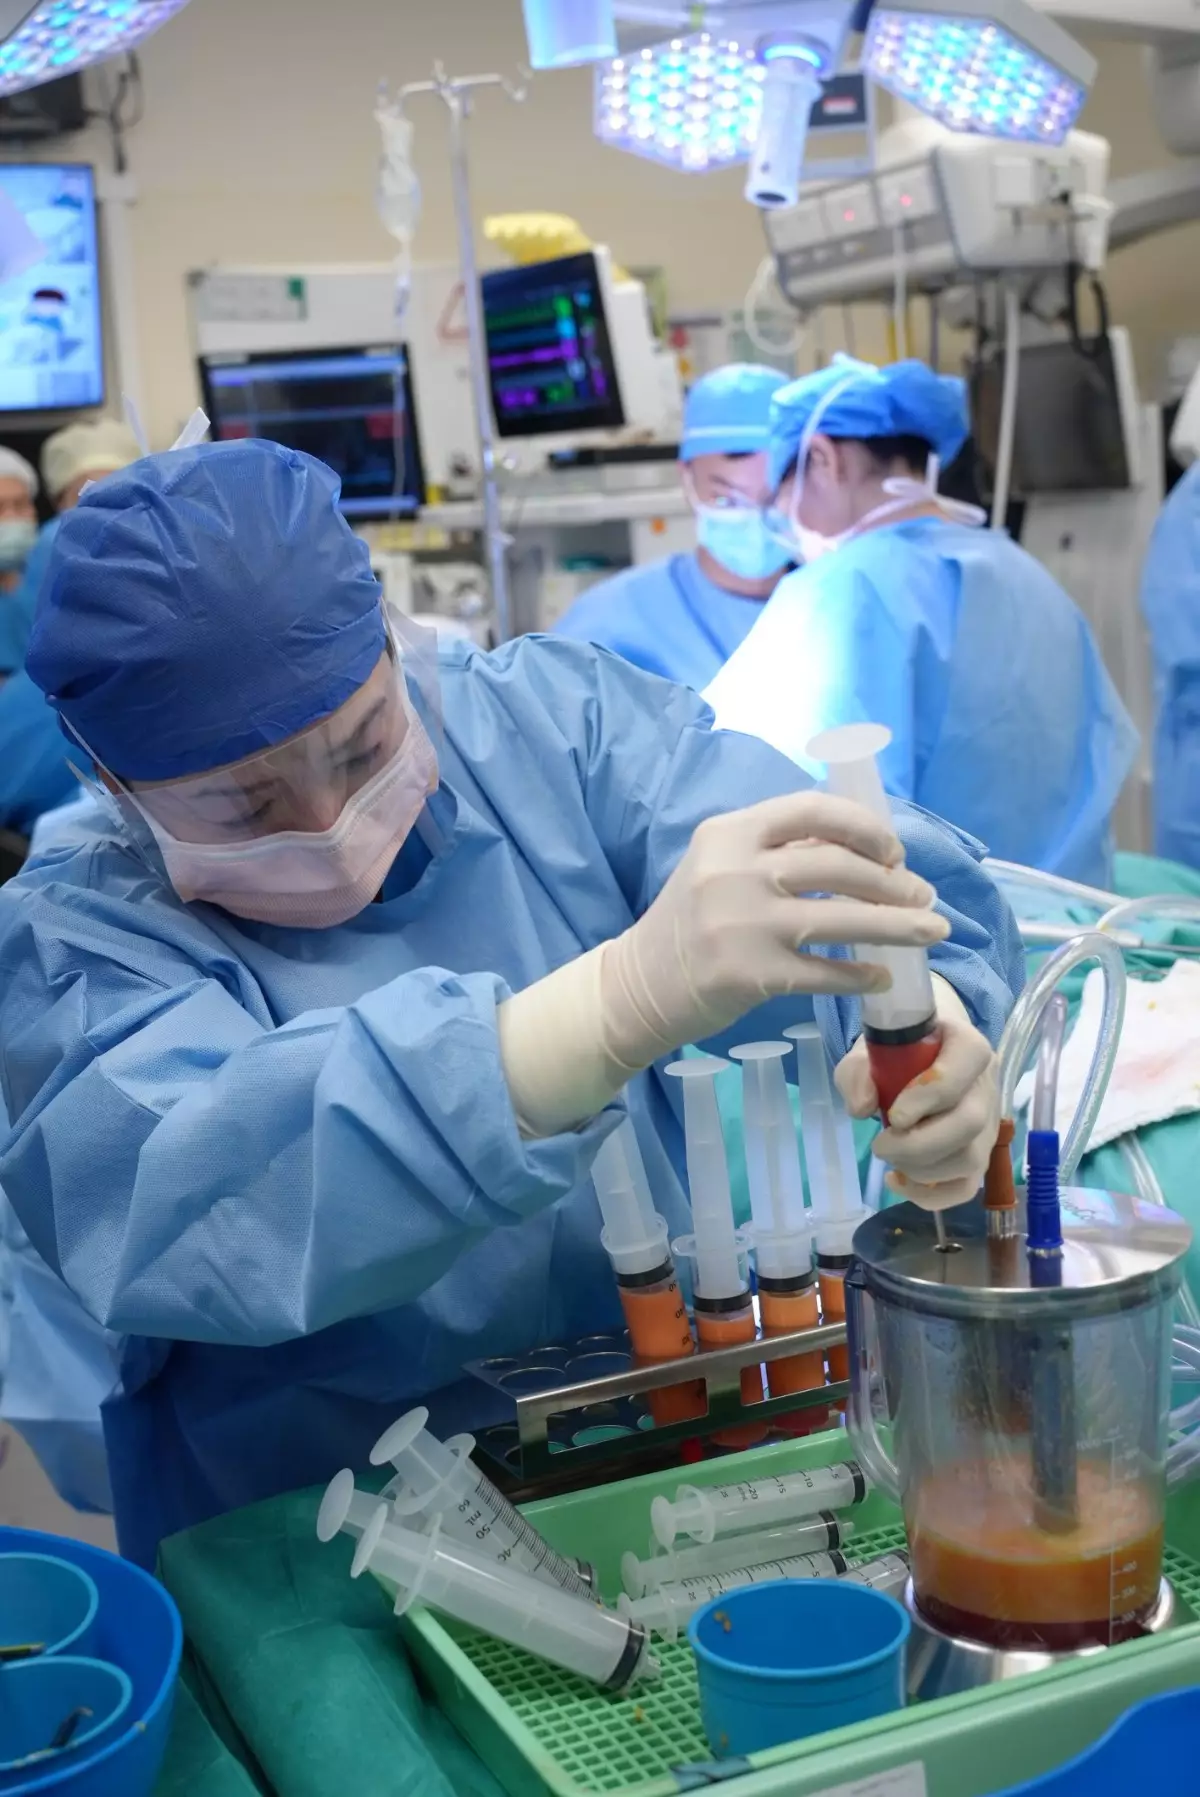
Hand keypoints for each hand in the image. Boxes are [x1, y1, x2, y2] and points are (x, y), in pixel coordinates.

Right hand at [600, 790, 949, 1073]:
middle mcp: (735, 871)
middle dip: (893, 882)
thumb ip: (775, 851)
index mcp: (729, 833)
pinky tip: (882, 977)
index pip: (811, 811)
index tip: (893, 851)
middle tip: (923, 897)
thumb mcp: (718, 866)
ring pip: (842, 918)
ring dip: (898, 926)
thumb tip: (859, 848)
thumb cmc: (690, 922)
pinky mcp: (751, 975)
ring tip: (931, 932)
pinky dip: (861, 975)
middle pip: (838, 866)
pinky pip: (825, 973)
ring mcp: (743, 924)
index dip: (864, 827)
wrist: (638, 985)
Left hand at [836, 1010, 999, 1210]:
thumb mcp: (867, 1049)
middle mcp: (986, 1084)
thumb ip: (857, 1072)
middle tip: (881, 1144)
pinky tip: (898, 1181)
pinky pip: (966, 1187)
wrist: (923, 1056)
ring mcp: (988, 1123)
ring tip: (890, 1156)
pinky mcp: (980, 1154)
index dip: (930, 1094)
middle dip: (918, 1145)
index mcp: (965, 1045)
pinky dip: (929, 1195)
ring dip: (921, 1170)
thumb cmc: (898, 1050)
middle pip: (969, 1123)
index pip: (966, 1063)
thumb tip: (861, 1108)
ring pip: (971, 1159)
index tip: (893, 1114)